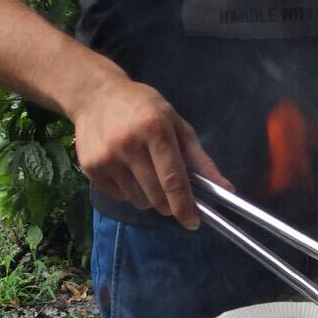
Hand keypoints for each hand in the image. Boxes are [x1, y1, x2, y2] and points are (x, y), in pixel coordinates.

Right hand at [70, 73, 230, 228]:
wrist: (95, 95)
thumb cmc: (143, 108)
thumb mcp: (176, 124)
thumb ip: (200, 159)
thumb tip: (226, 189)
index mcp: (155, 130)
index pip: (173, 180)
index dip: (185, 206)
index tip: (193, 222)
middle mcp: (128, 144)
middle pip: (156, 197)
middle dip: (169, 204)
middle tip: (170, 192)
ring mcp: (106, 157)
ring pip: (138, 201)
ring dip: (148, 197)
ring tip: (144, 171)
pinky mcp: (91, 167)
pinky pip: (119, 196)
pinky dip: (128, 191)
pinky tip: (125, 168)